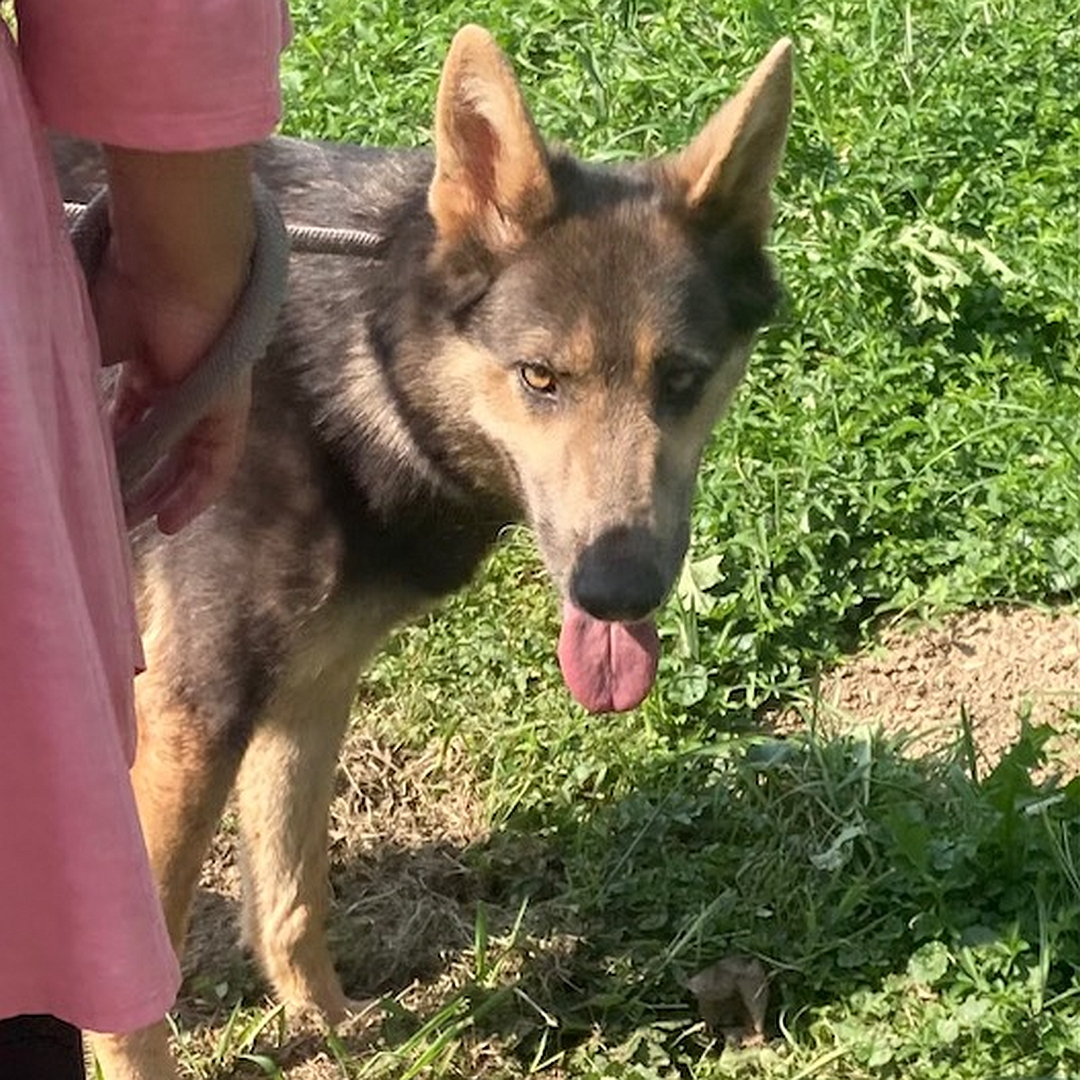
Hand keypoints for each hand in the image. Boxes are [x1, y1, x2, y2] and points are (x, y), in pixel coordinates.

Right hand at [94, 147, 256, 533]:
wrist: (176, 259)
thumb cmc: (124, 283)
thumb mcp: (89, 338)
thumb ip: (80, 374)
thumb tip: (58, 405)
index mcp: (150, 359)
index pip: (134, 412)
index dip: (114, 442)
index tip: (94, 471)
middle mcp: (183, 378)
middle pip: (162, 439)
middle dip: (137, 476)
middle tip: (111, 510)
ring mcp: (209, 392)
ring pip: (188, 456)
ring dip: (162, 492)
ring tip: (136, 525)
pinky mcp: (228, 406)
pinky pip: (217, 460)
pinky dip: (195, 492)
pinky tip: (170, 521)